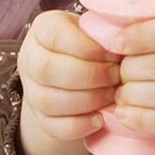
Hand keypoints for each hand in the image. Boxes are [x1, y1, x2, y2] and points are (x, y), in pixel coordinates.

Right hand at [15, 10, 118, 154]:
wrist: (72, 69)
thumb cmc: (91, 43)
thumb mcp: (96, 29)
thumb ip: (105, 32)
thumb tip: (125, 45)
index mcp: (43, 28)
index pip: (55, 35)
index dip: (87, 47)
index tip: (113, 54)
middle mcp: (29, 58)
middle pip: (47, 69)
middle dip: (88, 76)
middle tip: (116, 77)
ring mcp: (30, 90)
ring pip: (47, 100)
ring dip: (85, 100)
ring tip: (111, 96)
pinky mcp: (38, 117)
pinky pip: (52, 126)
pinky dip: (78, 126)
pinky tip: (100, 120)